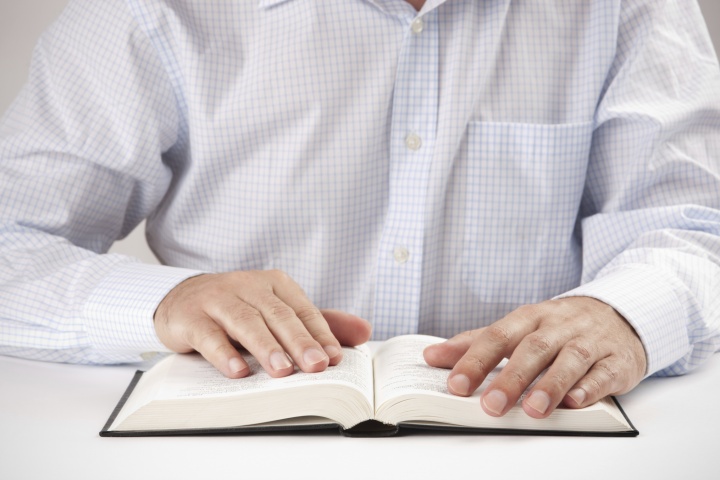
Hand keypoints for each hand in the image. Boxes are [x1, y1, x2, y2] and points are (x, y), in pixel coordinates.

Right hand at [154, 270, 371, 378]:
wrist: (179, 298)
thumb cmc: (238, 309)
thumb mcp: (277, 312)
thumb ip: (319, 323)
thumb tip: (365, 331)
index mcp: (274, 283)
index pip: (302, 310)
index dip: (320, 334)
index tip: (334, 358)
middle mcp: (248, 286)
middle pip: (278, 315)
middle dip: (299, 341)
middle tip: (316, 366)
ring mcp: (218, 299)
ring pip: (246, 322)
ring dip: (266, 347)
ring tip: (282, 370)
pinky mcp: (191, 316)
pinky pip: (209, 335)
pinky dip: (224, 353)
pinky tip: (238, 371)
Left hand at [423, 297, 646, 417]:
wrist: (619, 312)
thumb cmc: (558, 326)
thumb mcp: (517, 327)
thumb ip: (475, 342)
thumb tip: (432, 356)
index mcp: (529, 317)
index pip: (497, 336)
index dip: (475, 360)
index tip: (455, 385)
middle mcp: (559, 326)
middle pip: (533, 348)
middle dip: (511, 377)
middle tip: (491, 405)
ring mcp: (590, 341)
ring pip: (570, 359)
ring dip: (550, 385)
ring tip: (532, 410)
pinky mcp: (617, 360)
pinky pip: (605, 372)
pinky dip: (590, 387)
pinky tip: (574, 403)